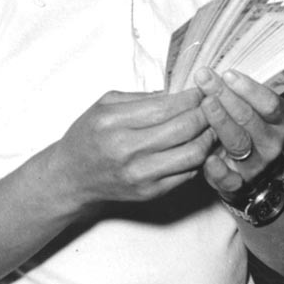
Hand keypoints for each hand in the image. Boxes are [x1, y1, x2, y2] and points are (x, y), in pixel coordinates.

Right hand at [54, 88, 211, 207]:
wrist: (70, 177)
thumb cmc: (87, 136)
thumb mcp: (103, 105)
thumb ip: (138, 97)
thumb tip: (176, 94)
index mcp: (111, 122)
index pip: (165, 107)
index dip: (190, 98)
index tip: (201, 91)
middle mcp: (125, 150)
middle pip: (183, 129)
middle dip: (205, 114)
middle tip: (213, 106)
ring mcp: (139, 174)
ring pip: (192, 154)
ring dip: (208, 137)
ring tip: (211, 126)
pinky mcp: (149, 192)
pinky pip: (187, 173)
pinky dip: (200, 158)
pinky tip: (199, 146)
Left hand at [193, 68, 283, 199]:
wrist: (251, 174)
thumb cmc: (243, 130)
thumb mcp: (249, 110)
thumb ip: (234, 94)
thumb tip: (209, 71)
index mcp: (278, 121)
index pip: (270, 104)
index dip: (250, 89)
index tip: (228, 73)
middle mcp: (270, 142)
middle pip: (250, 119)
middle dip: (227, 97)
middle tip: (206, 80)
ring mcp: (254, 164)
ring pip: (238, 143)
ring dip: (220, 122)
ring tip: (205, 104)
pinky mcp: (237, 183)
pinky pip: (229, 179)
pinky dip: (218, 169)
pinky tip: (207, 159)